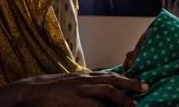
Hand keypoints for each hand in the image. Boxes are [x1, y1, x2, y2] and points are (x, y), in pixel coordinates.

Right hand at [11, 71, 148, 106]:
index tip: (138, 82)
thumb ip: (84, 85)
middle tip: (146, 87)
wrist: (31, 91)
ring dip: (123, 98)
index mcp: (84, 76)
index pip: (108, 75)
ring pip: (107, 91)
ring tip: (135, 104)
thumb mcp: (70, 82)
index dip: (124, 78)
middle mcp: (84, 80)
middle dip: (130, 84)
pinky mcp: (75, 102)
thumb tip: (97, 89)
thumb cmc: (50, 89)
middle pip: (112, 80)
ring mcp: (80, 90)